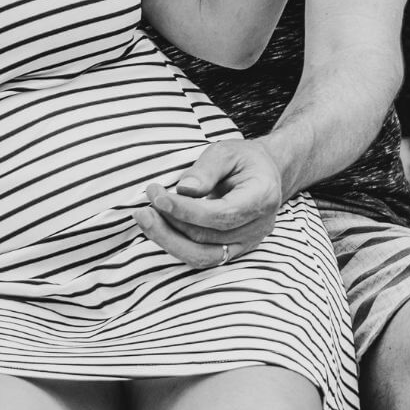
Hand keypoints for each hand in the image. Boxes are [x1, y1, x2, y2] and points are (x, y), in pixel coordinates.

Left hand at [134, 139, 285, 268]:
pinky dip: (177, 245)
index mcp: (262, 196)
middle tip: (145, 205)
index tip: (157, 197)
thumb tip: (184, 190)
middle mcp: (258, 227)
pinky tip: (159, 229)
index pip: (221, 214)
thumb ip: (207, 169)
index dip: (186, 210)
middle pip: (207, 238)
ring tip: (146, 218)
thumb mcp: (227, 151)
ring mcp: (248, 244)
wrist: (265, 175)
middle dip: (170, 223)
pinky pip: (202, 258)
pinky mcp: (234, 252)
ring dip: (168, 239)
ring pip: (202, 256)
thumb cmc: (244, 160)